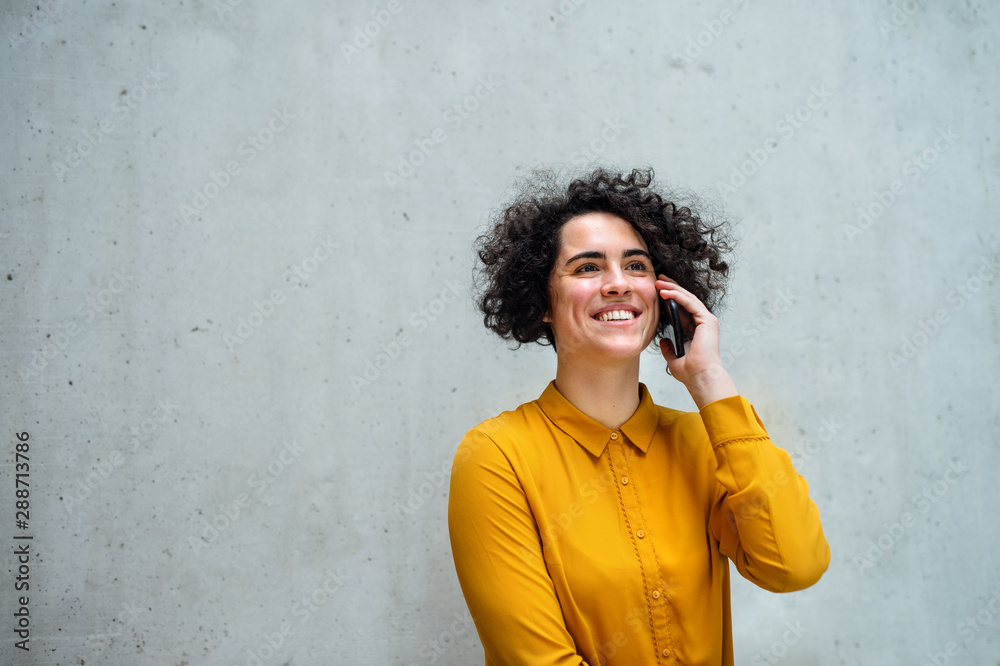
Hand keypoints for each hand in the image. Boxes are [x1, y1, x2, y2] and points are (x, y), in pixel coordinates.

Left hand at [656, 275, 737, 407]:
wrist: (700, 378)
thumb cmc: (691, 372)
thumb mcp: (674, 359)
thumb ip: (669, 349)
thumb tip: (663, 342)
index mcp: (696, 331)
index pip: (682, 309)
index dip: (671, 298)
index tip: (658, 291)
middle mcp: (703, 323)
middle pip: (686, 300)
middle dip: (671, 288)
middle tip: (658, 279)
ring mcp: (707, 321)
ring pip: (688, 298)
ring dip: (672, 288)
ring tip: (658, 282)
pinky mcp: (707, 320)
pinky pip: (690, 303)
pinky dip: (677, 296)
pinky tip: (664, 292)